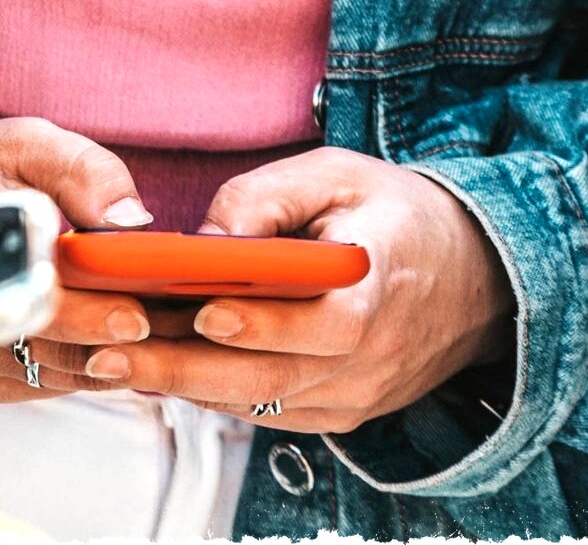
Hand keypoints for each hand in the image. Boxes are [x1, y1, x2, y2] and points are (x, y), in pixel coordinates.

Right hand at [0, 113, 158, 401]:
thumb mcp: (26, 143)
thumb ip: (81, 170)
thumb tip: (130, 219)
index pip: (28, 296)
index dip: (87, 313)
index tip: (136, 314)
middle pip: (50, 348)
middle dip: (123, 340)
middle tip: (182, 324)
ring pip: (56, 374)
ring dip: (114, 358)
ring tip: (169, 329)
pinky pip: (45, 384)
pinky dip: (89, 366)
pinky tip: (123, 339)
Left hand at [78, 147, 515, 433]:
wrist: (476, 279)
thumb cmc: (396, 217)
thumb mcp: (342, 175)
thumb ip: (271, 195)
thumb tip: (207, 235)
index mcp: (379, 289)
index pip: (323, 322)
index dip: (262, 323)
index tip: (203, 311)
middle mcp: (370, 356)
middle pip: (272, 377)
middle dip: (184, 368)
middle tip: (111, 356)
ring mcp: (356, 394)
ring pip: (261, 402)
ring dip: (185, 387)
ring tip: (114, 366)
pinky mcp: (339, 412)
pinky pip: (268, 412)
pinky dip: (213, 396)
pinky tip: (160, 375)